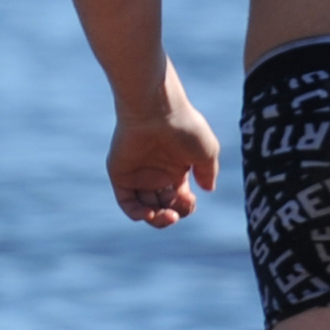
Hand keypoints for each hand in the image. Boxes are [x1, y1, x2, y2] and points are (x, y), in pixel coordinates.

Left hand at [109, 97, 222, 227]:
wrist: (157, 110)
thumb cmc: (184, 127)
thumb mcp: (206, 151)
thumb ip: (208, 172)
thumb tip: (207, 189)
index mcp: (176, 169)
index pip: (179, 199)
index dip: (186, 207)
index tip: (190, 199)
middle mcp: (156, 173)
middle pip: (163, 206)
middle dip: (173, 215)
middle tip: (177, 211)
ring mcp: (138, 175)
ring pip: (146, 208)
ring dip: (157, 219)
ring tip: (167, 215)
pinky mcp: (121, 174)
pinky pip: (127, 202)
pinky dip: (137, 213)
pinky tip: (149, 213)